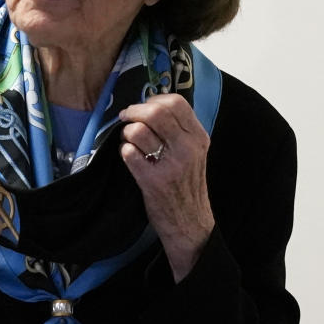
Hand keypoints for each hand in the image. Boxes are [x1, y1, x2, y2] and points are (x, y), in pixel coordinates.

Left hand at [119, 93, 214, 282]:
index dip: (154, 99)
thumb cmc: (187, 185)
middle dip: (134, 111)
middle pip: (156, 112)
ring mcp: (170, 165)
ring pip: (139, 131)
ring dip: (127, 133)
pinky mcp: (153, 181)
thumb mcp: (194, 153)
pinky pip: (129, 153)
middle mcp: (187, 148)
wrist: (190, 224)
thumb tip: (152, 105)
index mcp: (198, 138)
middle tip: (126, 117)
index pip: (176, 102)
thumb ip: (180, 130)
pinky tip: (129, 157)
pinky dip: (124, 151)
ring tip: (129, 141)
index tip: (144, 106)